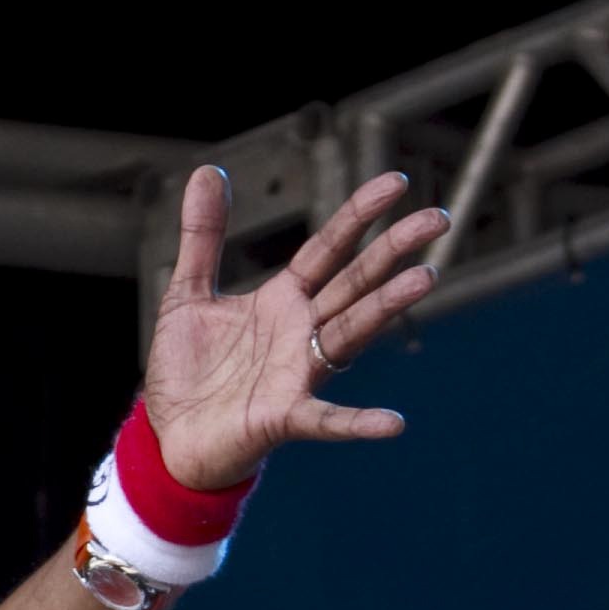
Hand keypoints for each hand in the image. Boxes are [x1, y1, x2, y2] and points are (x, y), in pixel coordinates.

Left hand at [142, 166, 446, 489]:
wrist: (170, 439)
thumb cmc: (187, 371)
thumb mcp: (187, 294)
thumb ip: (202, 236)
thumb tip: (206, 170)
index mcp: (283, 299)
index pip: (330, 247)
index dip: (360, 215)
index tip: (396, 182)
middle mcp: (301, 332)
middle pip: (355, 282)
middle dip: (394, 250)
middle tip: (438, 219)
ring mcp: (297, 374)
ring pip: (350, 334)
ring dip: (385, 308)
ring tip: (424, 279)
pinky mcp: (283, 417)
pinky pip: (326, 420)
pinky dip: (357, 422)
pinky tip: (392, 423)